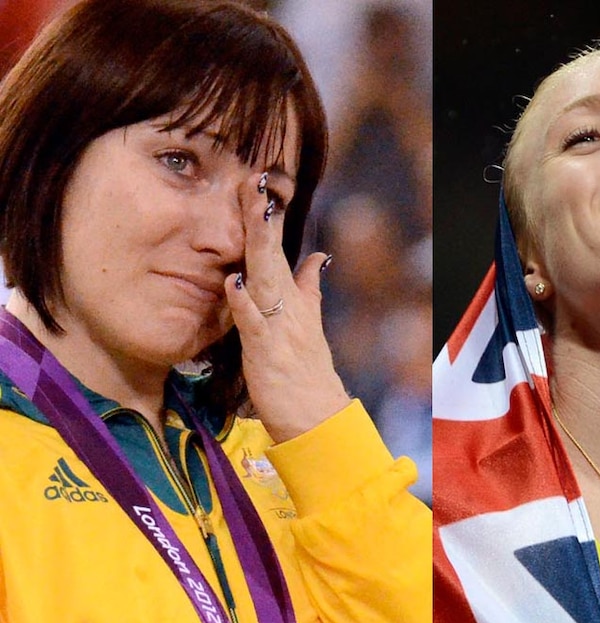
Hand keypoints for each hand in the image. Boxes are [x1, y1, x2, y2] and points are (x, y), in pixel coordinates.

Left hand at [225, 171, 349, 442]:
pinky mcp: (267, 351)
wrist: (317, 417)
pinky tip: (234, 283)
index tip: (260, 181)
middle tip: (254, 180)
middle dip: (263, 218)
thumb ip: (310, 289)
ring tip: (252, 215)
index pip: (280, 250)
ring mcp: (279, 327)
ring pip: (266, 279)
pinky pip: (254, 324)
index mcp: (295, 299)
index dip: (270, 217)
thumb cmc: (306, 375)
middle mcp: (289, 307)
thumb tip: (318, 257)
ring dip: (258, 247)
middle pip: (273, 255)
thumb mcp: (308, 325)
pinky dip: (244, 304)